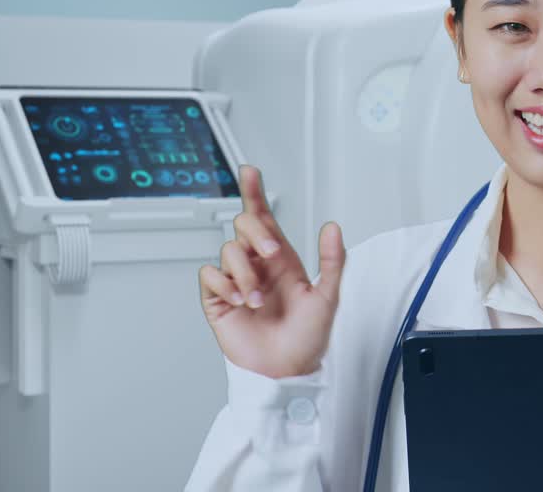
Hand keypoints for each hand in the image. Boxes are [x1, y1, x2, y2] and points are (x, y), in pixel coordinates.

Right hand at [198, 164, 345, 377]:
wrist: (287, 370)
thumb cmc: (308, 338)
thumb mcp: (328, 297)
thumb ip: (332, 261)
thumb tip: (333, 228)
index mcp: (282, 259)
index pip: (264, 218)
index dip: (254, 193)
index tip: (249, 170)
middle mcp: (257, 266)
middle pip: (242, 226)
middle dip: (255, 235)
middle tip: (270, 255)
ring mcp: (236, 282)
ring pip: (228, 251)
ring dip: (244, 274)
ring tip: (257, 300)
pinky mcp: (218, 301)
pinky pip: (209, 276)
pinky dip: (223, 285)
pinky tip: (237, 301)